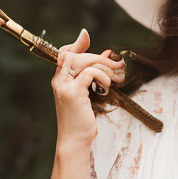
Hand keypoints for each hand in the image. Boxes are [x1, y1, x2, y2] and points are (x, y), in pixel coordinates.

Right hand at [51, 28, 125, 146]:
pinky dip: (102, 76)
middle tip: (118, 65)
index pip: (65, 53)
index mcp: (60, 79)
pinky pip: (90, 73)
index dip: (77, 44)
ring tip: (117, 77)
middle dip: (100, 57)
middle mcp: (59, 81)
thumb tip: (108, 54)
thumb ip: (94, 74)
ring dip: (104, 66)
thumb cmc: (81, 119)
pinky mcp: (73, 93)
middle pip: (76, 54)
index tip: (87, 38)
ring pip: (83, 61)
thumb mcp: (88, 93)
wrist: (75, 140)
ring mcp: (64, 86)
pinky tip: (107, 86)